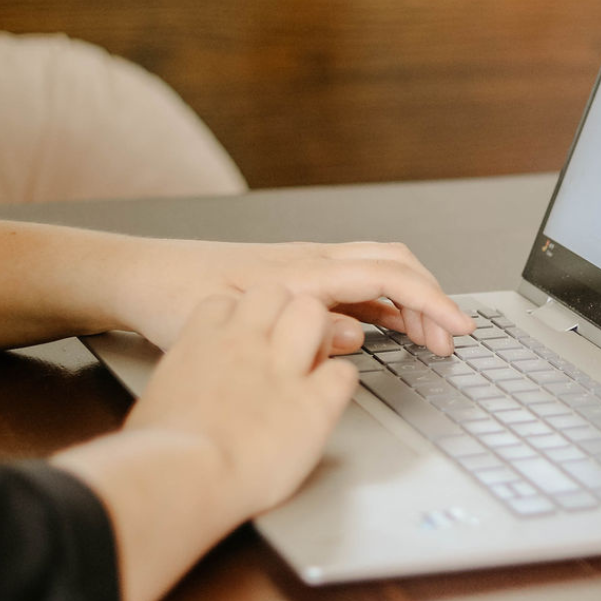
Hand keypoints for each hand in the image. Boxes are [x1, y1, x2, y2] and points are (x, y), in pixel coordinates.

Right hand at [54, 283, 356, 600]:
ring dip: (319, 334)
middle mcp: (244, 343)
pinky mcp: (314, 403)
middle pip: (276, 293)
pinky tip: (327, 401)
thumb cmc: (160, 451)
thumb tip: (181, 399)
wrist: (183, 475)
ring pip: (315, 314)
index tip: (245, 341)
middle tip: (287, 348)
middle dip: (284, 314)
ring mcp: (282, 369)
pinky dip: (339, 384)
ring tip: (313, 365)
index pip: (228, 302)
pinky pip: (344, 372)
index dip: (242, 320)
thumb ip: (180, 385)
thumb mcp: (158, 399)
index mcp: (201, 340)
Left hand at [117, 237, 475, 356]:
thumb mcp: (239, 327)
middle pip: (394, 264)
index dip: (432, 303)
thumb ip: (303, 333)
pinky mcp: (295, 279)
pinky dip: (384, 303)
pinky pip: (355, 283)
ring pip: (378, 270)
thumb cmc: (177, 298)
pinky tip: (386, 330)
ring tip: (428, 338)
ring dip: (410, 301)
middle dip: (432, 300)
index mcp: (305, 270)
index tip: (459, 328)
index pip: (389, 278)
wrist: (141, 278)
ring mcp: (304, 267)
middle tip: (450, 339)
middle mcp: (310, 261)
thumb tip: (356, 336)